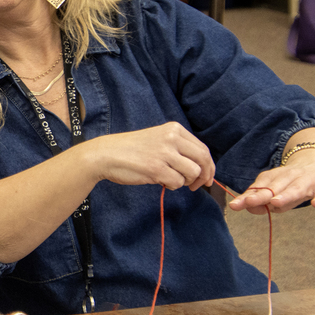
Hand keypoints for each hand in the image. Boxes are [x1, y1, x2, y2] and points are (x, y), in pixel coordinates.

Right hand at [86, 122, 214, 191]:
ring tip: (170, 179)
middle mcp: (172, 139)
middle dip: (204, 176)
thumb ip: (178, 148)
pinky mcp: (157, 168)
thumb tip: (200, 167)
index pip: (202, 149)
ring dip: (184, 181)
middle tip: (197, 185)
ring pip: (192, 173)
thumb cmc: (131, 150)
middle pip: (203, 160)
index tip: (206, 177)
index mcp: (174, 129)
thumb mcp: (157, 139)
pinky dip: (171, 185)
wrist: (106, 154)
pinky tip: (160, 180)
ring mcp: (164, 153)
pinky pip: (177, 182)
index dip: (208, 166)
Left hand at [229, 150, 314, 214]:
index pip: (259, 187)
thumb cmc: (291, 183)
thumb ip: (261, 199)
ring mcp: (308, 181)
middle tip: (249, 202)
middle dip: (261, 195)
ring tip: (276, 202)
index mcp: (274, 178)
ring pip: (296, 189)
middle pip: (274, 187)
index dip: (248, 196)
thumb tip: (248, 206)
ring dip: (286, 195)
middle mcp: (289, 177)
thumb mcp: (275, 189)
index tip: (236, 205)